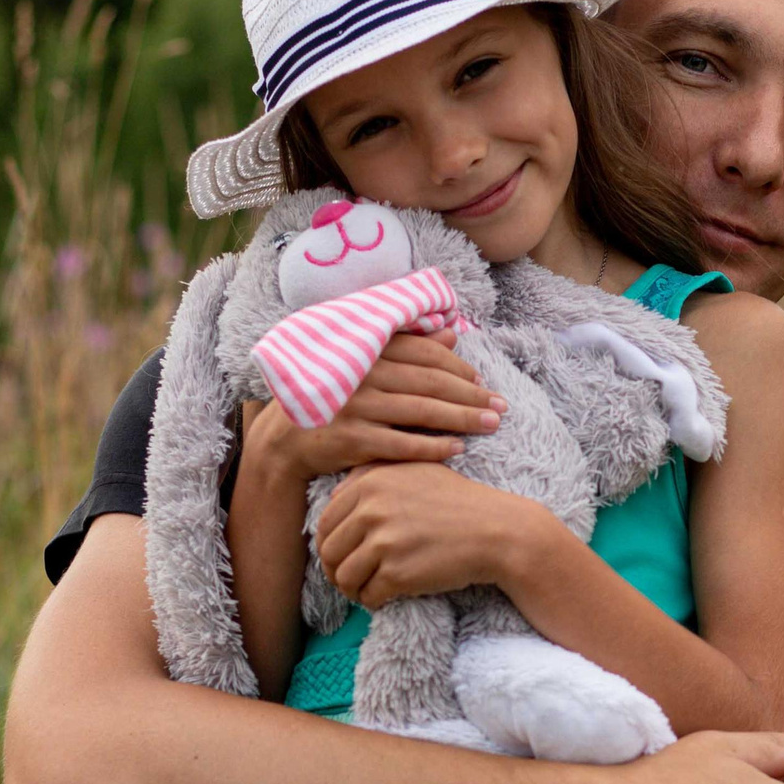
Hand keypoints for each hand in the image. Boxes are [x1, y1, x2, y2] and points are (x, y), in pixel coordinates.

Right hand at [246, 330, 503, 484]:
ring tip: (491, 424)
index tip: (481, 380)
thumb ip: (406, 348)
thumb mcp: (362, 365)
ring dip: (462, 418)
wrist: (283, 440)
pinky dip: (433, 446)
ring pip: (421, 411)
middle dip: (470, 393)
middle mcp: (362, 375)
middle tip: (501, 406)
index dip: (457, 365)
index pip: (423, 353)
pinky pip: (403, 444)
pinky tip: (458, 449)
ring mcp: (356, 407)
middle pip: (429, 382)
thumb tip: (451, 335)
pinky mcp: (352, 440)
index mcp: (366, 351)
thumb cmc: (330, 398)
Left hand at [316, 461, 545, 606]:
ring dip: (351, 590)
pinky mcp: (397, 574)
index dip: (329, 544)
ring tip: (365, 591)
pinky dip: (373, 601)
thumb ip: (371, 475)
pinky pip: (368, 595)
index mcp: (370, 483)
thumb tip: (333, 498)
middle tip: (350, 579)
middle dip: (336, 570)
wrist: (498, 532)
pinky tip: (385, 597)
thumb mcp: (415, 470)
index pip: (325, 522)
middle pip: (329, 551)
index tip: (343, 555)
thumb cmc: (459, 502)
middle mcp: (371, 509)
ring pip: (343, 577)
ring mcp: (383, 542)